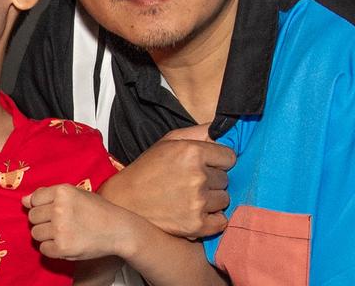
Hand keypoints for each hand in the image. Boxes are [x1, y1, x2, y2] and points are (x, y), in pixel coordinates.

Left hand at [26, 185, 139, 260]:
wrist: (118, 230)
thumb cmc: (96, 210)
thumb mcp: (75, 193)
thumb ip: (49, 195)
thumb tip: (24, 200)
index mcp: (62, 192)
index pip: (33, 199)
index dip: (41, 206)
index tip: (53, 211)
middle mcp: (59, 209)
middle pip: (32, 217)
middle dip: (43, 221)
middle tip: (60, 223)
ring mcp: (60, 229)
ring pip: (35, 233)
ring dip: (46, 235)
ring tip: (63, 233)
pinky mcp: (63, 247)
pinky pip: (44, 249)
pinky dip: (52, 249)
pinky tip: (65, 243)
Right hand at [96, 125, 234, 237]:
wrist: (125, 200)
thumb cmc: (148, 169)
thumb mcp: (168, 141)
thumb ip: (199, 132)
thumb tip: (226, 129)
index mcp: (192, 152)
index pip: (229, 157)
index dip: (218, 161)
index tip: (206, 165)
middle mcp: (197, 177)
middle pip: (226, 179)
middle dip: (212, 180)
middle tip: (191, 182)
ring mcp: (197, 203)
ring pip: (224, 200)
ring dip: (212, 200)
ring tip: (190, 197)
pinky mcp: (196, 225)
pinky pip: (221, 221)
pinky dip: (212, 219)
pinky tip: (195, 212)